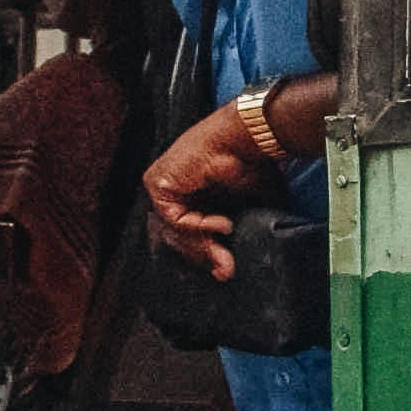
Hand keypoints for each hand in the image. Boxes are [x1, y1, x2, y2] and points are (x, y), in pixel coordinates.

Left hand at [142, 106, 266, 272]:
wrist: (246, 139)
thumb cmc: (252, 162)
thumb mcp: (249, 203)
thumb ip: (241, 228)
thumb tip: (240, 258)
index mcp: (196, 192)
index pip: (191, 231)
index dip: (208, 250)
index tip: (224, 269)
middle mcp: (178, 190)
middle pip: (182, 235)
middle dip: (206, 255)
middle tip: (225, 271)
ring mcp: (166, 187)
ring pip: (177, 231)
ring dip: (204, 246)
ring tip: (226, 255)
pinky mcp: (158, 184)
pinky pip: (175, 219)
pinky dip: (199, 226)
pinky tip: (224, 224)